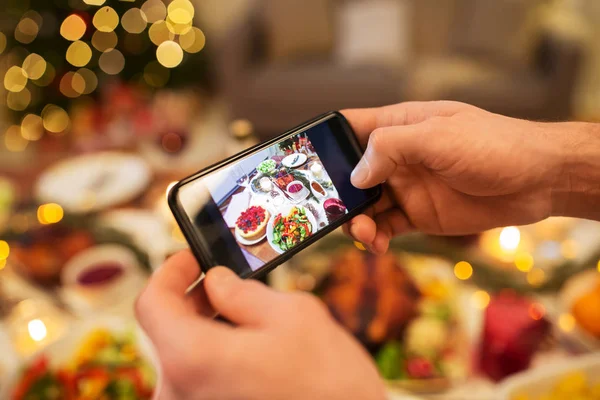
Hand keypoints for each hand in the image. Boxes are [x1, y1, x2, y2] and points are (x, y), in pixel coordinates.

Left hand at [136, 251, 385, 399]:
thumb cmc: (329, 383)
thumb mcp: (293, 315)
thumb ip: (243, 293)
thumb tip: (217, 282)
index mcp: (192, 357)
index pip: (151, 303)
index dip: (169, 272)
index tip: (192, 259)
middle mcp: (179, 392)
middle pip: (166, 330)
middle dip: (194, 299)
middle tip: (225, 282)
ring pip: (183, 355)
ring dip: (206, 327)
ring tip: (245, 314)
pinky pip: (198, 379)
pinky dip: (215, 355)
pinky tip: (248, 348)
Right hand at [342, 101, 569, 252]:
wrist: (538, 180)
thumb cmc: (493, 145)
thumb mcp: (438, 136)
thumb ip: (391, 147)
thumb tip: (355, 174)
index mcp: (399, 125)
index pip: (350, 128)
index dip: (324, 142)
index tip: (300, 164)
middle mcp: (397, 157)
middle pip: (350, 173)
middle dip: (335, 193)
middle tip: (325, 212)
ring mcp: (406, 187)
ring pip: (364, 205)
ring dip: (355, 221)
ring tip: (363, 233)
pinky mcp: (418, 215)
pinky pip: (386, 228)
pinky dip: (376, 238)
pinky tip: (378, 245)